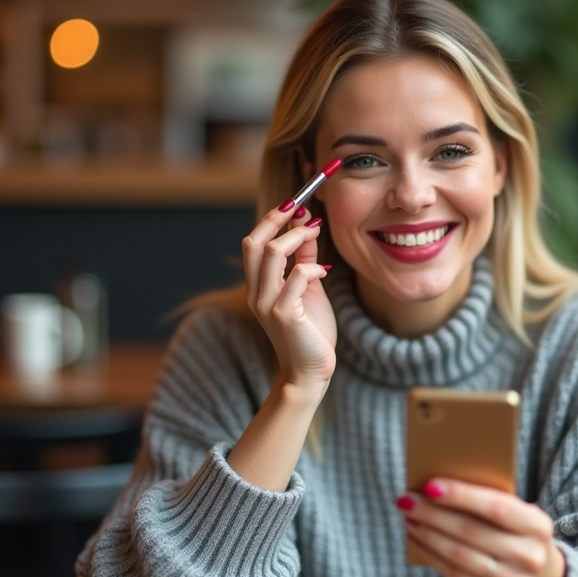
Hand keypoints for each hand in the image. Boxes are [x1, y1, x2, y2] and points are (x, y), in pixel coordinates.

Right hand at [242, 205, 336, 391]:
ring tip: (315, 232)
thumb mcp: (307, 290)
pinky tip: (325, 273)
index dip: (272, 219)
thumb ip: (304, 260)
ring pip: (271, 253)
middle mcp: (256, 293)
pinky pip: (297, 275)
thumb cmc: (311, 332)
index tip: (294, 203)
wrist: (310, 373)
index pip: (252, 242)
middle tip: (300, 206)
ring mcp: (267, 304)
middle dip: (276, 219)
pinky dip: (312, 267)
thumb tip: (307, 225)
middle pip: (253, 242)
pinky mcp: (285, 315)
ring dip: (296, 236)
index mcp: (258, 287)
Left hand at [398, 479, 565, 576]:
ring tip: (409, 519)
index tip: (429, 485)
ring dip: (426, 535)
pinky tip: (416, 541)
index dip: (461, 496)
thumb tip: (437, 488)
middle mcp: (529, 557)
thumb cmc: (520, 535)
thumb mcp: (520, 516)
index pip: (495, 507)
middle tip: (406, 500)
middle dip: (432, 514)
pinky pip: (455, 576)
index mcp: (538, 526)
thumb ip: (490, 501)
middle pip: (470, 532)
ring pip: (458, 556)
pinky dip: (431, 556)